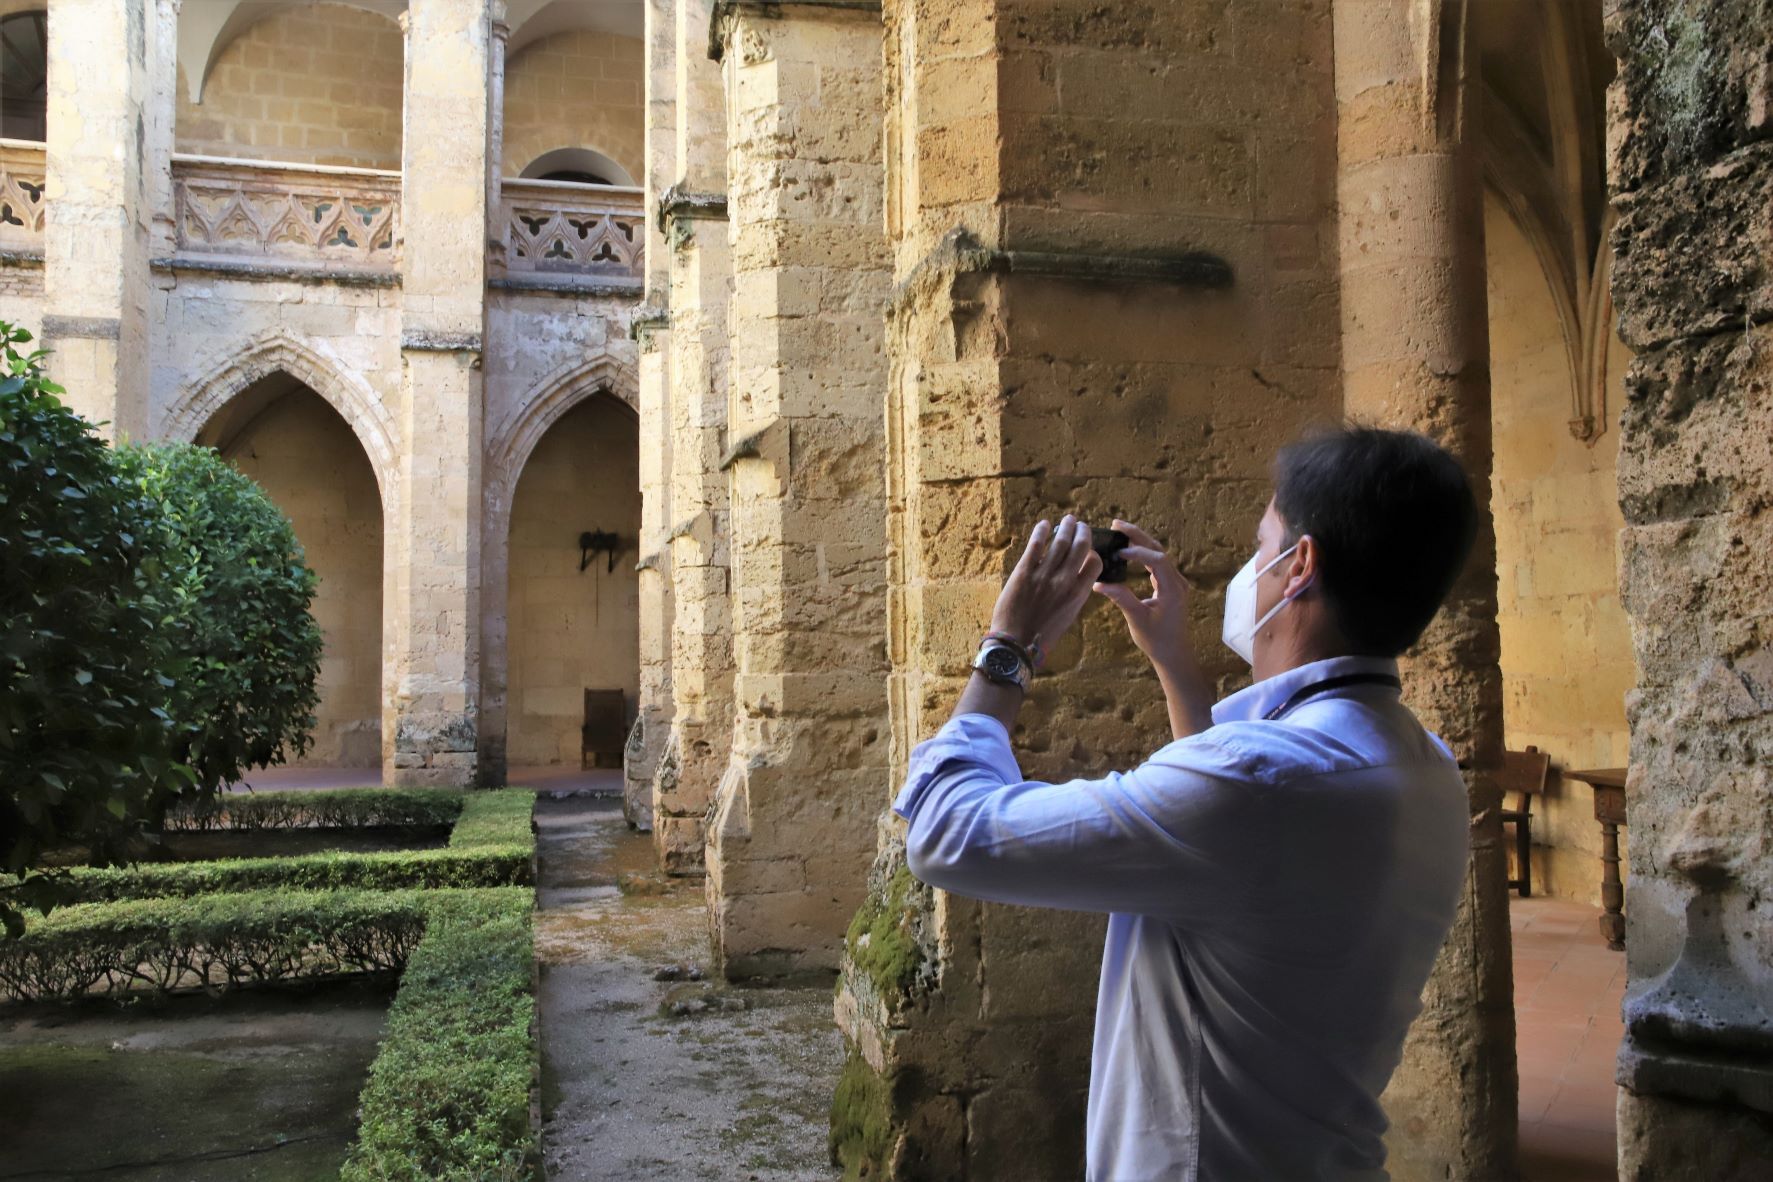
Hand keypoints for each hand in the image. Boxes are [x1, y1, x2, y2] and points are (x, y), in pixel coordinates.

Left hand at [990, 515, 1103, 656]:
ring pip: (1060, 542)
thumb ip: (1074, 595)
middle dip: (1082, 531)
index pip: (1095, 563)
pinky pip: (1036, 545)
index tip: (1088, 547)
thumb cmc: (1042, 635)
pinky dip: (1041, 531)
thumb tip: (1077, 578)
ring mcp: (1044, 575)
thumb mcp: (1068, 616)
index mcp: (1078, 594)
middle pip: (1080, 547)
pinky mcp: (1024, 572)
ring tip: (1067, 520)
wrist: (1016, 643)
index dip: (1093, 551)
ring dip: (1065, 527)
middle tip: (1080, 524)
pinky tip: (1044, 525)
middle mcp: (1065, 581)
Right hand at [1093, 519, 1192, 675]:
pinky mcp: (1170, 586)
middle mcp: (1177, 582)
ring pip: (1158, 554)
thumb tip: (1099, 583)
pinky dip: (1142, 554)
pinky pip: (1157, 563)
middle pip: (1158, 550)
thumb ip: (1121, 599)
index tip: (1118, 551)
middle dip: (1137, 536)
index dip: (1137, 552)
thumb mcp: (1137, 619)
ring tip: (1119, 532)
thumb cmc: (1157, 640)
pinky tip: (1128, 551)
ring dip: (1139, 542)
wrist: (1173, 653)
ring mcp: (1175, 583)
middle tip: (1116, 525)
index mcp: (1173, 589)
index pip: (1157, 559)